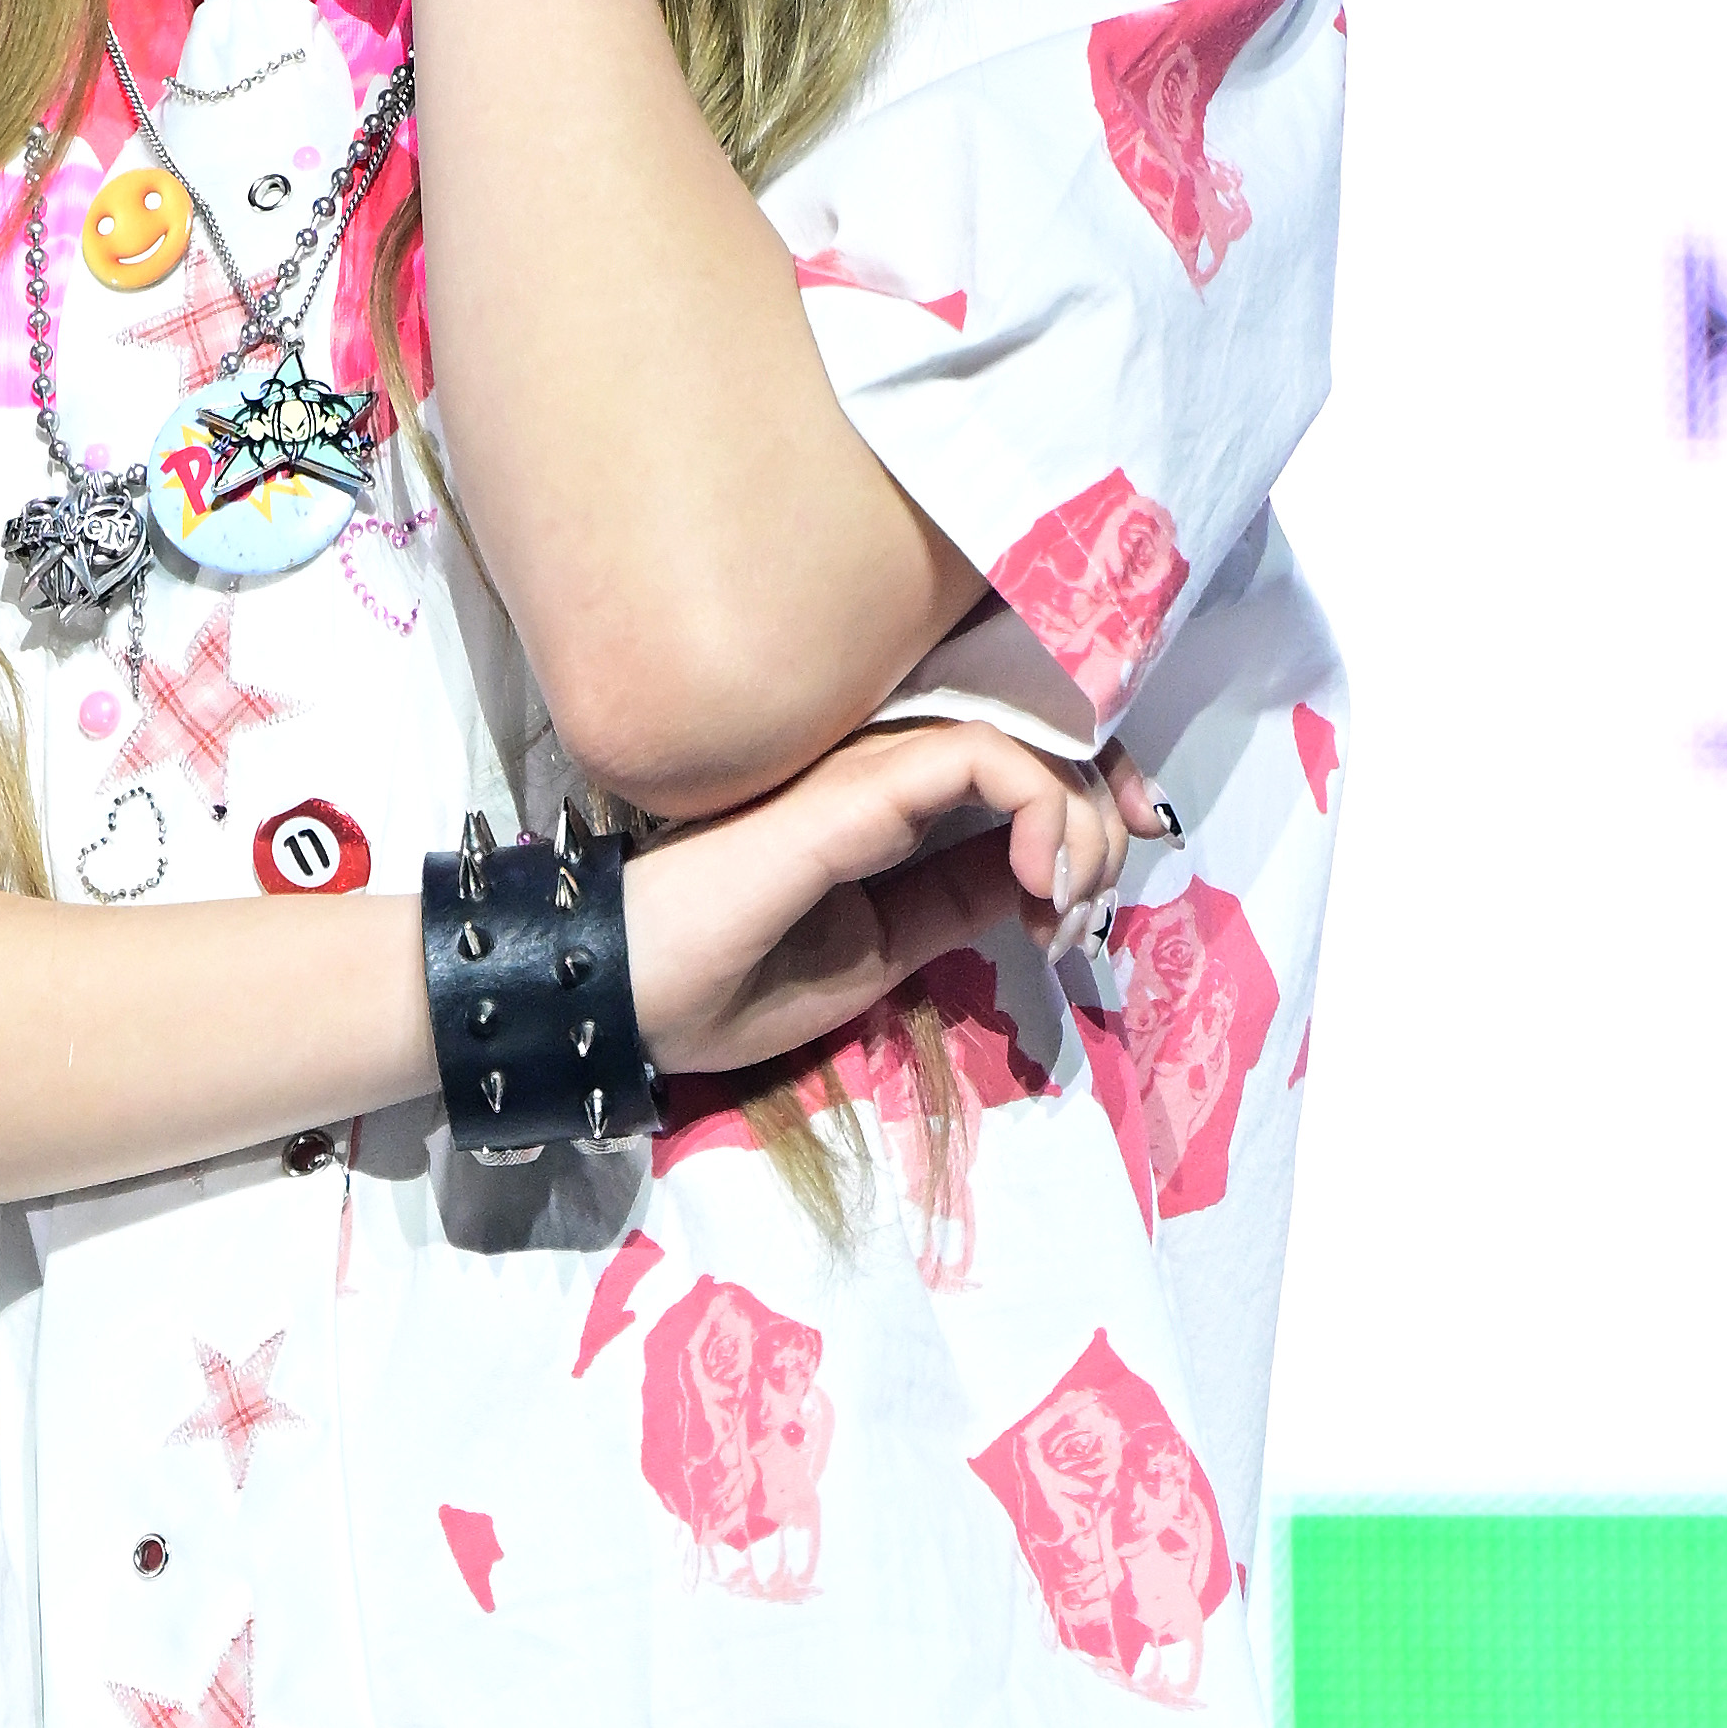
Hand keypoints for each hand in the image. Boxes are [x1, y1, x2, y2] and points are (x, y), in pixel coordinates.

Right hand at [622, 721, 1155, 1081]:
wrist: (620, 996)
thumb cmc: (724, 984)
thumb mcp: (877, 955)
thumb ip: (949, 906)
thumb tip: (1036, 880)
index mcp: (881, 800)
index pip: (1005, 760)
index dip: (1083, 802)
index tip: (1101, 892)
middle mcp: (879, 762)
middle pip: (1029, 731)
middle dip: (1104, 803)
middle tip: (1106, 897)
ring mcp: (864, 767)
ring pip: (1022, 737)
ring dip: (1081, 822)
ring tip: (1069, 906)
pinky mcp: (854, 790)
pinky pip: (983, 758)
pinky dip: (1043, 809)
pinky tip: (1043, 883)